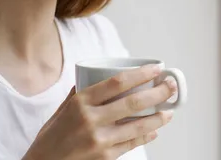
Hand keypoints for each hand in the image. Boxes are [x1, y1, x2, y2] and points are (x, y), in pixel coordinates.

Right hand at [23, 65, 176, 159]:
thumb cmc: (50, 139)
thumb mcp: (60, 111)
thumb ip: (78, 95)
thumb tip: (93, 77)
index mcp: (80, 102)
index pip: (117, 82)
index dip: (140, 74)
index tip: (156, 69)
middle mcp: (91, 120)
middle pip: (133, 102)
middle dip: (157, 93)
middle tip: (170, 87)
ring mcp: (99, 140)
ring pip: (137, 126)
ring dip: (157, 117)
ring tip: (169, 111)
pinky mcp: (105, 158)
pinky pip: (132, 144)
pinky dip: (145, 137)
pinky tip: (154, 131)